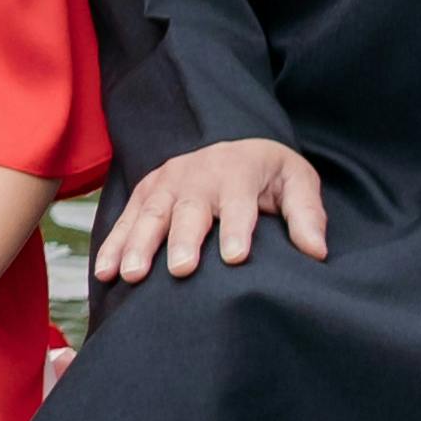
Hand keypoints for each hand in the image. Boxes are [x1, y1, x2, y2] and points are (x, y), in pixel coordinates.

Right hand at [94, 137, 329, 284]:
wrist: (232, 146)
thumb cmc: (268, 175)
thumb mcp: (296, 183)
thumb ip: (306, 215)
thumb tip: (316, 251)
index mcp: (238, 171)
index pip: (238, 202)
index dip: (237, 229)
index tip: (235, 258)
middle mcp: (198, 173)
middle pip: (189, 209)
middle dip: (183, 239)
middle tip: (181, 269)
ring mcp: (167, 181)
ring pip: (150, 213)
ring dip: (138, 244)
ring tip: (131, 274)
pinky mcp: (145, 191)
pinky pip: (126, 218)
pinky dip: (113, 244)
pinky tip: (104, 272)